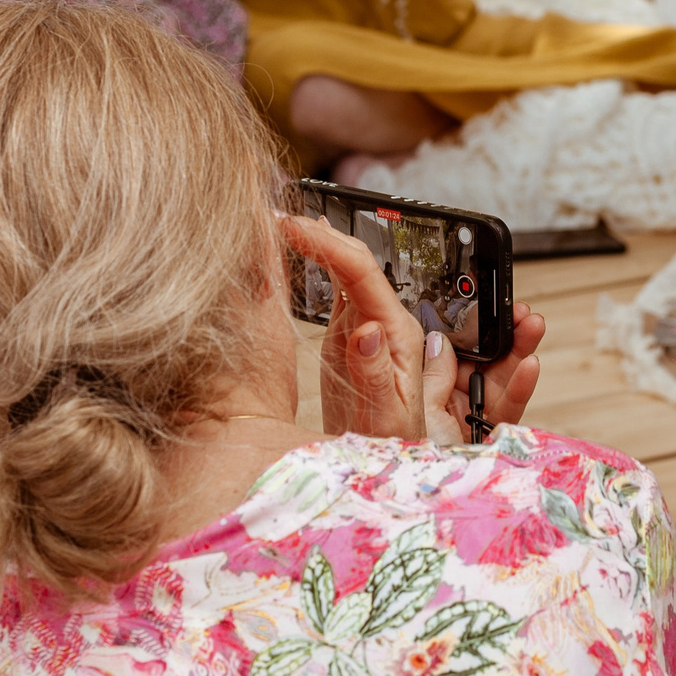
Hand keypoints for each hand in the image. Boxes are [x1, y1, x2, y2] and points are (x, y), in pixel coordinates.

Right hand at [284, 214, 428, 439]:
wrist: (383, 460)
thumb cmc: (389, 442)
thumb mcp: (386, 416)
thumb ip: (375, 373)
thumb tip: (367, 329)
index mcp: (397, 333)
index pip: (363, 273)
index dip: (329, 244)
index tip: (295, 227)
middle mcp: (385, 321)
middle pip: (356, 262)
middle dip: (320, 232)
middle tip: (278, 215)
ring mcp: (367, 324)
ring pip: (345, 270)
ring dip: (318, 242)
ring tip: (283, 222)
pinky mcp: (350, 333)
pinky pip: (337, 289)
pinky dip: (318, 264)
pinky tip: (303, 246)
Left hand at [420, 301, 544, 447]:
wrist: (414, 498)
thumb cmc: (406, 455)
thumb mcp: (416, 409)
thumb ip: (432, 376)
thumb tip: (440, 342)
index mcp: (430, 385)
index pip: (454, 347)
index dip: (471, 325)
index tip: (484, 304)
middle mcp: (454, 397)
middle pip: (485, 358)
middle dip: (504, 333)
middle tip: (516, 310)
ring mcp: (475, 415)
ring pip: (503, 377)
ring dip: (519, 350)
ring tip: (531, 326)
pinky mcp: (491, 434)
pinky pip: (509, 408)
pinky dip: (520, 387)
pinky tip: (529, 365)